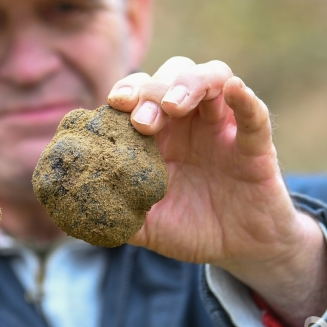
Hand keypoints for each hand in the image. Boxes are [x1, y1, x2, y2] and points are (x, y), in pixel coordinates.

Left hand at [108, 57, 326, 326]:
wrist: (237, 248)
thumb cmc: (188, 227)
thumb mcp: (144, 224)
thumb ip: (114, 211)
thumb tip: (71, 211)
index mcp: (158, 134)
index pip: (138, 96)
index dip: (125, 93)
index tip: (111, 104)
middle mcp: (188, 121)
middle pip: (169, 78)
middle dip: (150, 92)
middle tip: (140, 120)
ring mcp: (222, 127)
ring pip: (210, 79)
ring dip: (188, 84)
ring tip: (172, 106)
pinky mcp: (255, 145)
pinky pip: (254, 114)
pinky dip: (244, 99)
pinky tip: (235, 92)